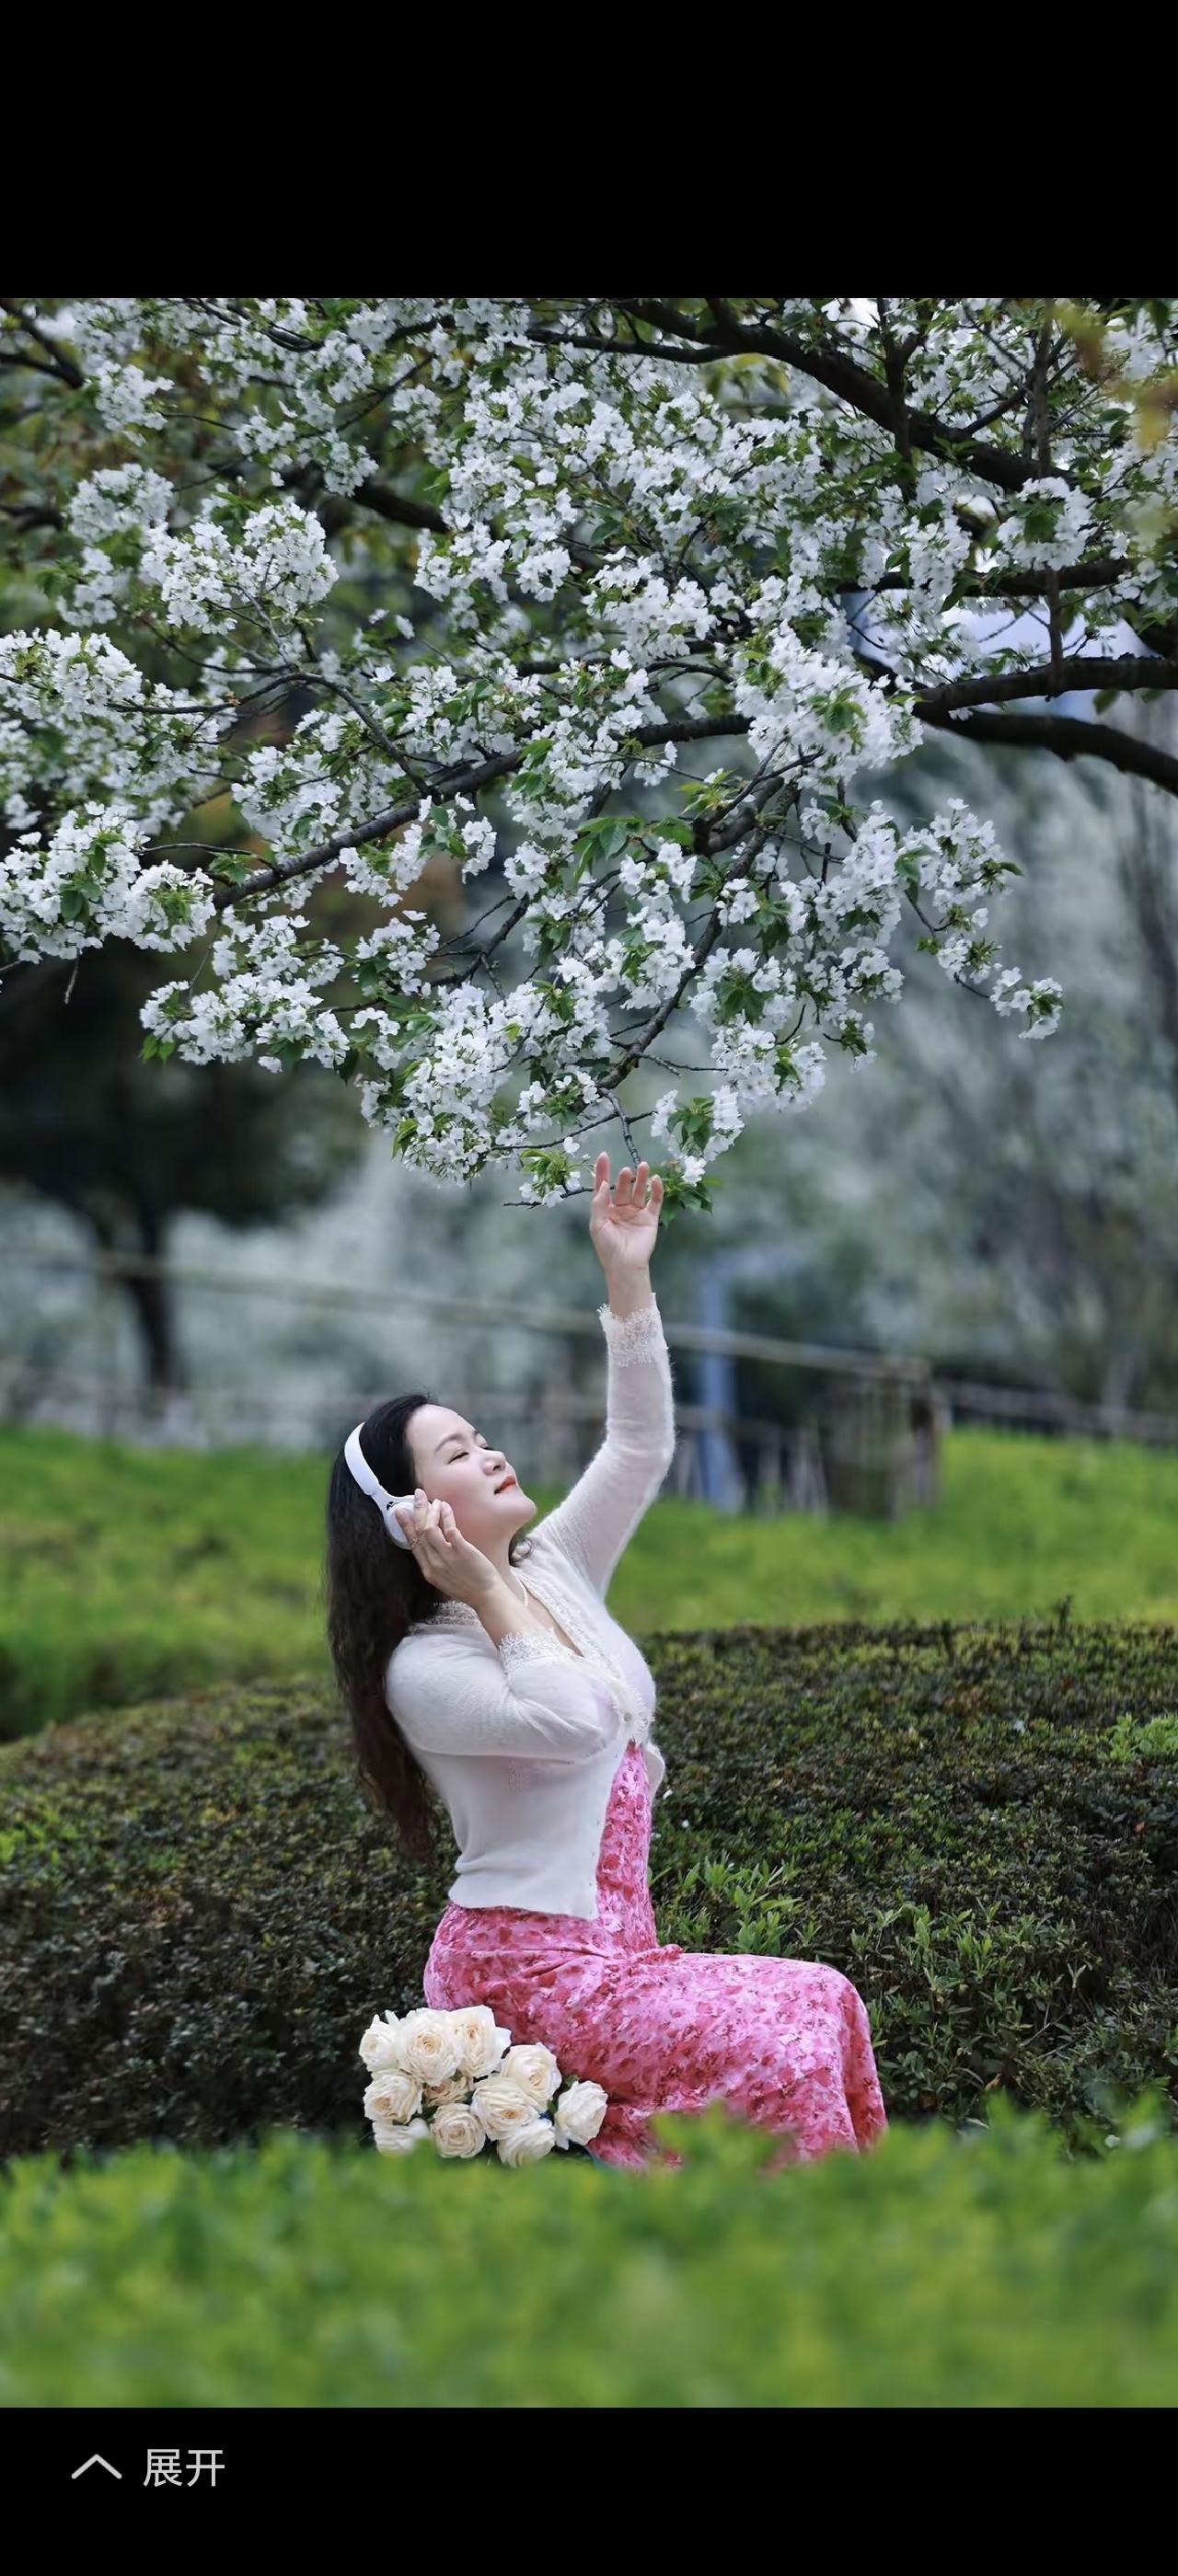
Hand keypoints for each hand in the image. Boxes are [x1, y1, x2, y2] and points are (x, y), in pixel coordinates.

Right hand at [392, 1489, 501, 1605]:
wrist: (486, 1597)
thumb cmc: (468, 1587)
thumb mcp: (444, 1579)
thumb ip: (436, 1563)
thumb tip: (432, 1544)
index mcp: (428, 1570)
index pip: (413, 1544)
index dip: (405, 1526)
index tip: (400, 1511)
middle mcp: (434, 1564)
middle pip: (419, 1532)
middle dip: (416, 1511)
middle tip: (417, 1495)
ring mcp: (447, 1557)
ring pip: (430, 1529)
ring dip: (430, 1511)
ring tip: (434, 1501)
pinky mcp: (462, 1551)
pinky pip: (449, 1529)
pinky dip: (446, 1516)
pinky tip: (445, 1507)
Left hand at [589, 1152, 663, 1275]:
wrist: (625, 1265)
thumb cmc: (608, 1246)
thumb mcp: (597, 1224)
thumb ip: (599, 1203)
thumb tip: (602, 1184)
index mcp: (605, 1210)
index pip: (603, 1187)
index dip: (602, 1171)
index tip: (604, 1155)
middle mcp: (621, 1209)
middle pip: (622, 1187)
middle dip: (624, 1178)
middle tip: (626, 1170)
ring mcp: (636, 1213)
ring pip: (639, 1191)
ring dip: (641, 1178)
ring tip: (643, 1166)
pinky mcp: (650, 1218)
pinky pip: (654, 1201)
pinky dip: (656, 1190)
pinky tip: (656, 1180)